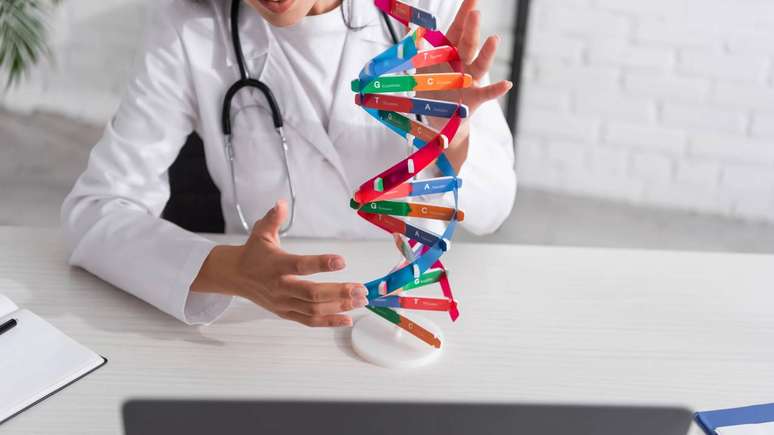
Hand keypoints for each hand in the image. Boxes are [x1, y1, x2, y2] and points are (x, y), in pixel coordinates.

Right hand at [191, 200, 368, 326]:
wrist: (235, 276)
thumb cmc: (253, 253)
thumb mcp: (261, 232)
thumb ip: (274, 218)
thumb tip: (281, 203)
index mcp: (276, 265)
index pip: (301, 265)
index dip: (322, 264)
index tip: (342, 261)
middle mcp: (280, 287)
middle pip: (312, 294)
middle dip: (339, 292)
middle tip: (360, 289)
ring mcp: (283, 303)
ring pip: (314, 310)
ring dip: (340, 306)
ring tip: (361, 300)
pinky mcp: (286, 313)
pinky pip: (310, 321)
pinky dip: (330, 322)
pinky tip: (348, 319)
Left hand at [416, 0, 512, 170]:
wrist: (440, 119)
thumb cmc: (433, 90)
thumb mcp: (422, 69)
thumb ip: (419, 51)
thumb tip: (412, 32)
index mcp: (450, 53)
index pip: (457, 30)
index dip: (464, 14)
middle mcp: (463, 64)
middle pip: (468, 43)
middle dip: (471, 28)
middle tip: (476, 11)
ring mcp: (471, 81)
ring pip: (480, 64)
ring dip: (487, 52)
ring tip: (494, 39)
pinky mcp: (474, 100)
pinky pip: (487, 94)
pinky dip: (496, 89)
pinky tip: (506, 84)